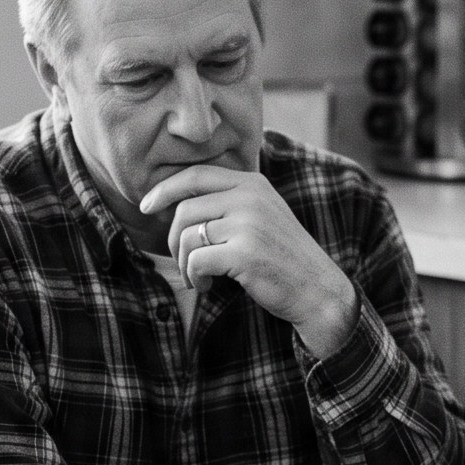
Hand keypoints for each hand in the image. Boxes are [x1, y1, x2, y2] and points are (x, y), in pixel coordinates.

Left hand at [139, 165, 358, 355]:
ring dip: (184, 264)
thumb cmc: (283, 257)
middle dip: (174, 240)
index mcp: (253, 184)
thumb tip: (175, 203)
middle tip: (184, 263)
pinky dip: (194, 278)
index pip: (195, 175)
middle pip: (185, 209)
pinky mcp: (244, 253)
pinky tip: (206, 287)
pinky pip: (196, 261)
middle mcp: (250, 197)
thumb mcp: (262, 216)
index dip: (164, 189)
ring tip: (198, 278)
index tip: (146, 207)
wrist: (317, 289)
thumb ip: (229, 202)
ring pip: (188, 237)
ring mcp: (249, 224)